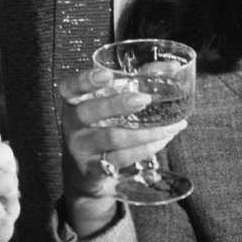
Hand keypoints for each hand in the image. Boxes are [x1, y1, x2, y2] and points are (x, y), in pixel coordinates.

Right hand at [59, 66, 185, 236]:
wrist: (84, 174)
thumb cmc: (101, 128)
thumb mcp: (109, 105)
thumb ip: (138, 81)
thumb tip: (172, 67)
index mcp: (73, 103)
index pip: (70, 88)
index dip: (85, 80)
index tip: (106, 74)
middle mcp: (72, 125)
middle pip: (88, 112)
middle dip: (116, 105)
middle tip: (144, 99)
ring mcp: (82, 148)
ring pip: (111, 138)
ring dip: (144, 131)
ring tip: (170, 125)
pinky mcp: (94, 169)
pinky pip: (122, 158)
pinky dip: (146, 148)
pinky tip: (163, 139)